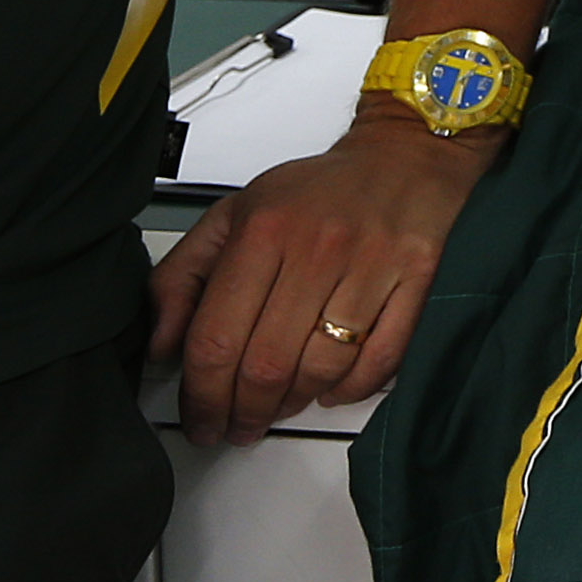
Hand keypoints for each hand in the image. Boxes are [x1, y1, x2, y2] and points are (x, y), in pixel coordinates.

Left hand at [149, 113, 498, 445]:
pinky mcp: (418, 277)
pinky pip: (381, 358)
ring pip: (322, 369)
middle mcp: (317, 246)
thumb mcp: (234, 215)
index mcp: (263, 230)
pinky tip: (331, 388)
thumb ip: (183, 276)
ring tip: (280, 406)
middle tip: (235, 428)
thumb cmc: (319, 191)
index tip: (199, 417)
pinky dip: (351, 389)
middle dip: (243, 412)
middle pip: (266, 364)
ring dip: (294, 403)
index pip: (216, 336)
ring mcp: (374, 263)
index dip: (200, 394)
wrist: (405, 153)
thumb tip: (162, 346)